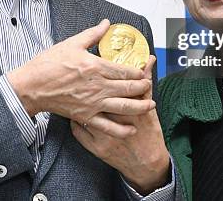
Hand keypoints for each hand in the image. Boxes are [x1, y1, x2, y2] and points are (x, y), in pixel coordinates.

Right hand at [6, 20, 155, 137]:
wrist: (31, 86)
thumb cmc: (48, 64)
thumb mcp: (72, 44)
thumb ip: (93, 34)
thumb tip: (106, 24)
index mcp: (95, 67)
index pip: (125, 70)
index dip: (139, 71)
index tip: (144, 70)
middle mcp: (97, 86)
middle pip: (128, 88)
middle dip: (143, 87)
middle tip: (149, 85)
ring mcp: (92, 103)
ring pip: (123, 107)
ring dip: (140, 106)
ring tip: (150, 105)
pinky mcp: (85, 116)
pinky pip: (107, 126)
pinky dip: (121, 129)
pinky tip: (131, 128)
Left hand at [70, 56, 170, 194]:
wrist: (146, 163)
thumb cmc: (149, 133)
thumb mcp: (149, 106)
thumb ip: (147, 82)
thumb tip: (149, 60)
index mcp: (128, 107)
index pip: (113, 84)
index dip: (103, 73)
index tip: (96, 65)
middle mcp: (115, 121)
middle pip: (95, 96)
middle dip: (85, 85)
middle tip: (79, 75)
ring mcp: (103, 135)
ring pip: (82, 113)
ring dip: (76, 102)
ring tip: (73, 93)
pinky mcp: (95, 147)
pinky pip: (78, 130)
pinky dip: (74, 120)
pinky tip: (73, 113)